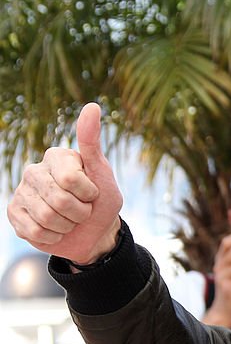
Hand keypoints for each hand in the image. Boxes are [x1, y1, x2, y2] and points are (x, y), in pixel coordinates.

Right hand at [7, 103, 122, 263]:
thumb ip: (92, 142)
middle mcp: (34, 170)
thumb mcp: (102, 173)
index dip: (89, 194)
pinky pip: (35, 231)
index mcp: (55, 157)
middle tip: (83, 211)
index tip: (94, 194)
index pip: (70, 179)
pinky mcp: (14, 214)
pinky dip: (54, 236)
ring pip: (46, 217)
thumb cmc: (101, 201)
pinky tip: (56, 230)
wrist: (93, 232)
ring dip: (67, 226)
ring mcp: (21, 192)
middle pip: (58, 200)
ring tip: (70, 220)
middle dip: (80, 213)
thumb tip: (92, 106)